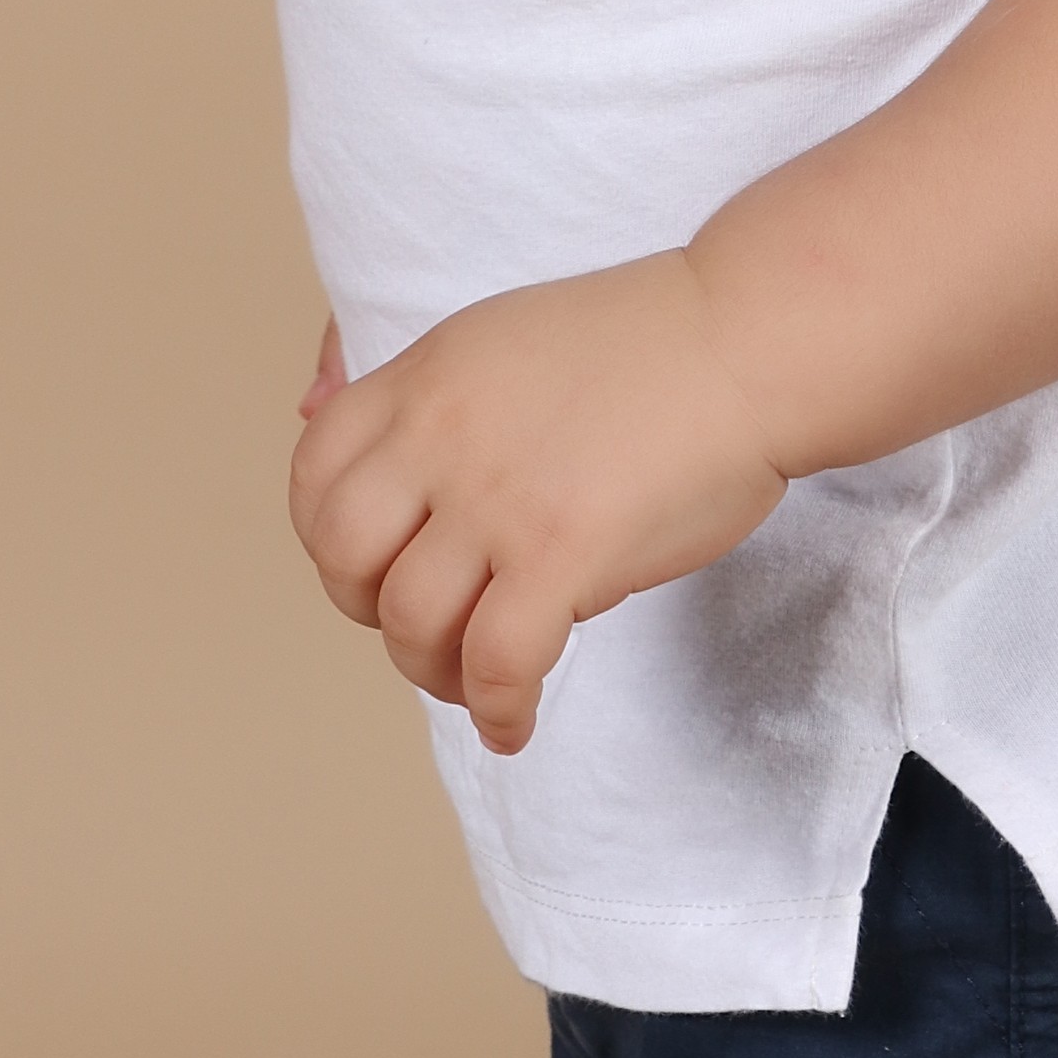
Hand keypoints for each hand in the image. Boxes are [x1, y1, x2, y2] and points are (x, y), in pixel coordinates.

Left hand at [287, 254, 788, 754]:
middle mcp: (446, 431)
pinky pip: (497, 663)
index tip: (373, 565)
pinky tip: (517, 722)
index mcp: (428, 374)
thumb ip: (423, 390)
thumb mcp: (503, 336)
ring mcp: (500, 494)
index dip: (327, 538)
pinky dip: (498, 710)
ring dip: (436, 673)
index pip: (314, 471)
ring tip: (479, 679)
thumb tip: (310, 408)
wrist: (748, 341)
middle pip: (344, 557)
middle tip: (426, 622)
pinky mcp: (564, 550)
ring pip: (410, 623)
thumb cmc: (647, 344)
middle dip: (369, 610)